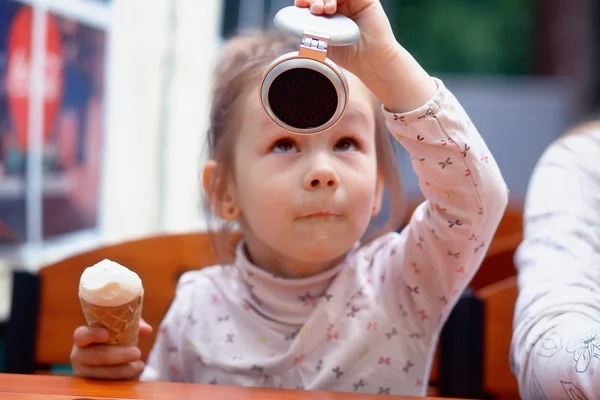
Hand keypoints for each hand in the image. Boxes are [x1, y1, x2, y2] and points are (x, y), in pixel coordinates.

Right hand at [70, 319, 152, 379]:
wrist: (113, 362)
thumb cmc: (116, 339)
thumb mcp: (123, 329)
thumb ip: (134, 325)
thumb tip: (146, 329)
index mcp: (83, 338)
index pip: (81, 335)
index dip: (92, 334)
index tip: (106, 334)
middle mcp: (79, 355)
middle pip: (95, 356)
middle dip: (117, 355)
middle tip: (137, 352)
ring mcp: (83, 372)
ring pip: (102, 373)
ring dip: (123, 370)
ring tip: (140, 366)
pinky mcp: (91, 386)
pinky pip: (107, 385)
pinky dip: (123, 380)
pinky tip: (135, 374)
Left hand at [293, 0, 436, 111]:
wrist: (370, 60)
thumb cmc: (348, 55)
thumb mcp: (324, 41)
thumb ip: (312, 29)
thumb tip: (295, 19)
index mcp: (329, 15)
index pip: (313, 2)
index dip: (305, 0)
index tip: (298, 4)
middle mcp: (341, 6)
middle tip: (313, 9)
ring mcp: (352, 2)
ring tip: (322, 9)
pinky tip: (332, 6)